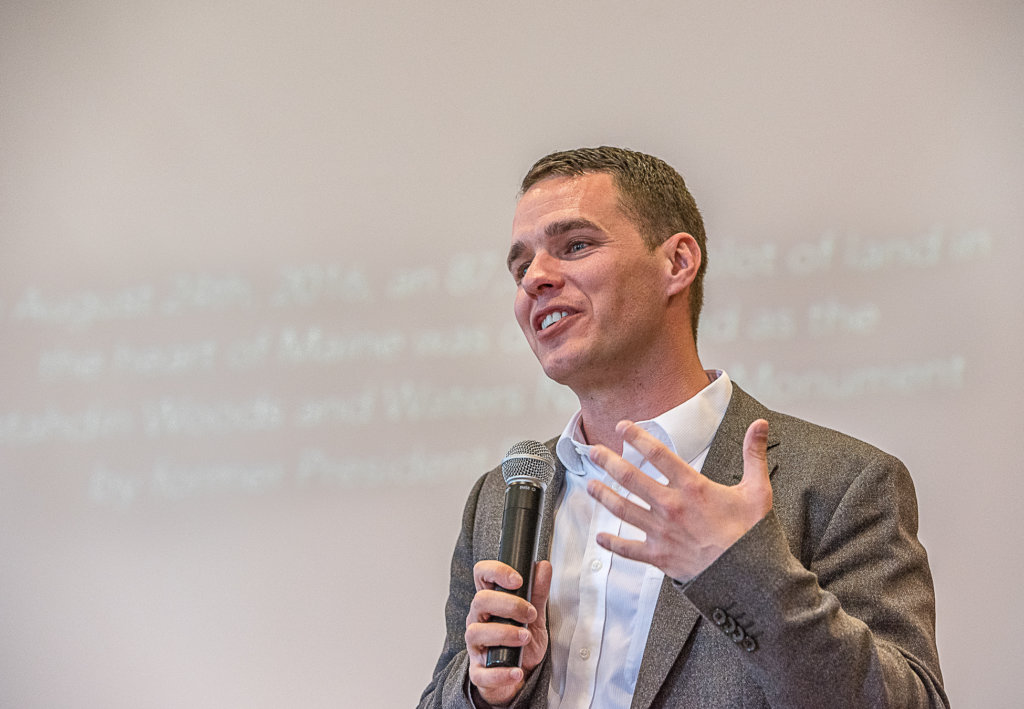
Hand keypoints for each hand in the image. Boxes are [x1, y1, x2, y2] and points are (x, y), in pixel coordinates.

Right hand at [465, 559, 552, 706]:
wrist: (518, 677)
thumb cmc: (521, 643)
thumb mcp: (534, 617)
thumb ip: (538, 593)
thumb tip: (544, 566)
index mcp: (489, 603)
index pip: (481, 575)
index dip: (496, 571)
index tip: (518, 579)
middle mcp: (478, 621)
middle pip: (479, 600)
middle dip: (509, 604)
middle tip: (530, 613)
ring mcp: (475, 647)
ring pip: (476, 632)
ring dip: (504, 633)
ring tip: (525, 637)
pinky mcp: (478, 673)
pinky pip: (481, 673)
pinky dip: (500, 672)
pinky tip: (516, 670)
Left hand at [586, 418, 771, 582]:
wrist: (749, 576)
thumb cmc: (752, 534)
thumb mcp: (757, 489)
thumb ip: (753, 454)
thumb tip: (760, 425)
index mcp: (692, 486)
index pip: (658, 453)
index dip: (637, 437)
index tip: (622, 427)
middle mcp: (670, 505)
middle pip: (630, 478)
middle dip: (608, 461)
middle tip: (592, 451)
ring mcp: (661, 531)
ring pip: (623, 509)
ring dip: (603, 495)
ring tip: (589, 485)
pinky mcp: (659, 555)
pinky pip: (628, 549)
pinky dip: (612, 543)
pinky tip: (600, 538)